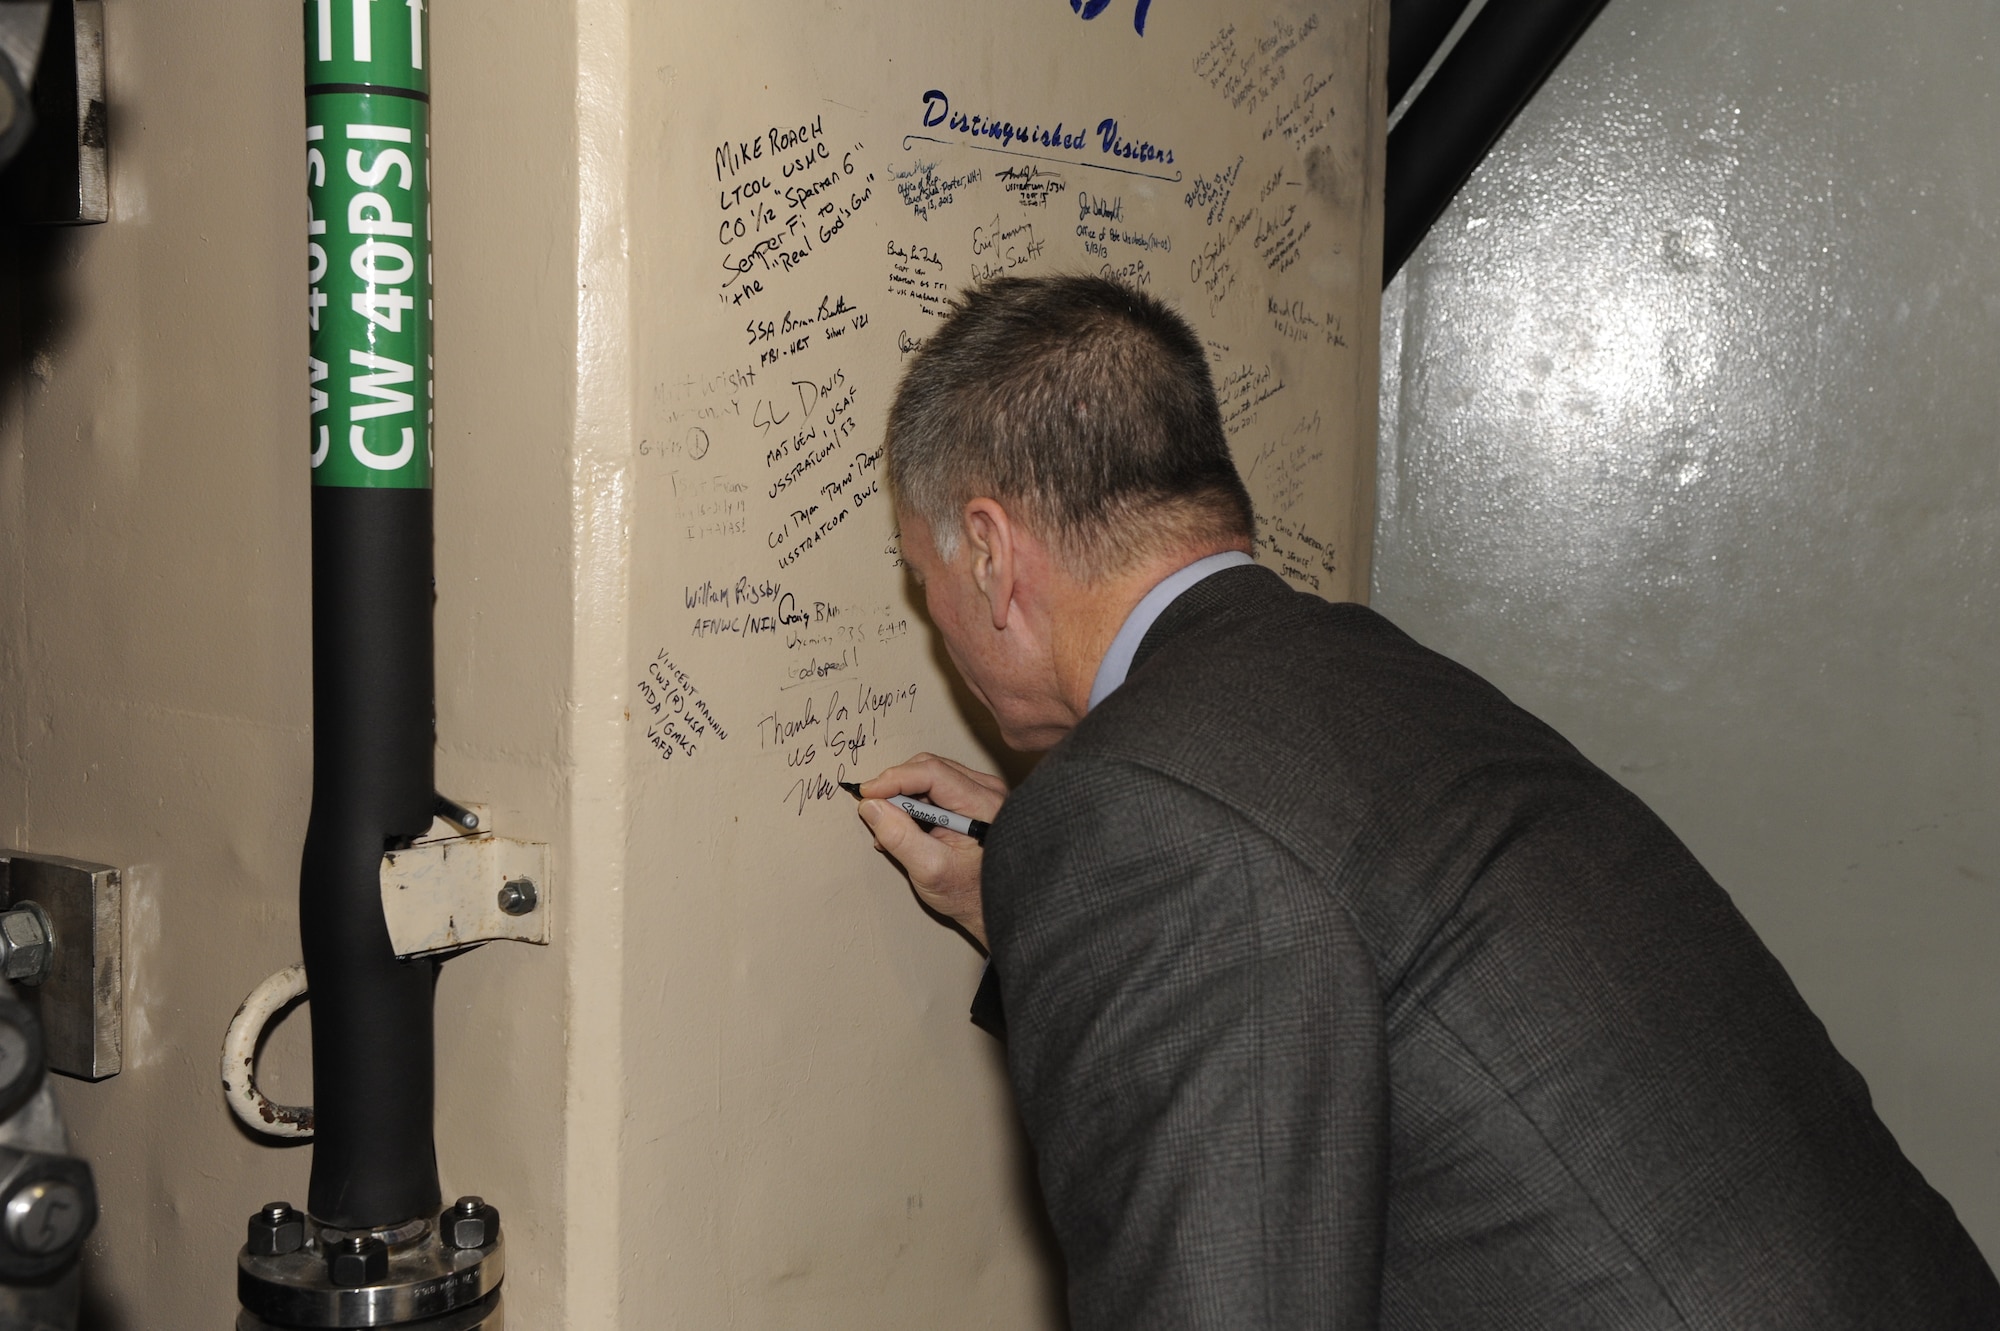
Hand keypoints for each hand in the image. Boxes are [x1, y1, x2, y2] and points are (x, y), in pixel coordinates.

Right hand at [856, 753, 1006, 948]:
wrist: (991, 904)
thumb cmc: (968, 892)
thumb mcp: (929, 869)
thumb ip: (899, 837)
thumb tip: (871, 806)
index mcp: (983, 804)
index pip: (932, 772)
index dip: (894, 778)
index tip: (868, 792)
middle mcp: (986, 790)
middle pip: (929, 768)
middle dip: (896, 787)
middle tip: (875, 811)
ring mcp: (981, 792)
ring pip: (929, 775)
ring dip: (903, 796)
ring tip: (890, 827)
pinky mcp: (972, 799)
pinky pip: (935, 786)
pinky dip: (914, 802)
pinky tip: (904, 826)